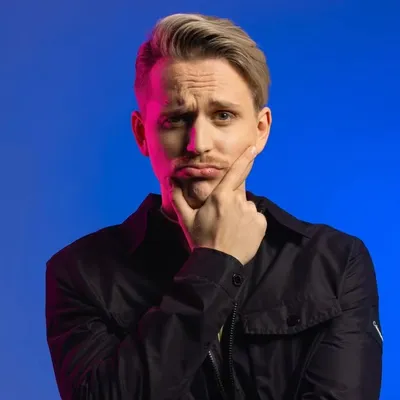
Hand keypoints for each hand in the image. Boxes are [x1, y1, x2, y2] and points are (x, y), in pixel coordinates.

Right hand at [170, 146, 266, 264]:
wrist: (218, 263)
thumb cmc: (201, 239)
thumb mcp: (186, 219)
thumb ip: (177, 197)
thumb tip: (170, 179)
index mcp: (221, 197)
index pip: (236, 172)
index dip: (245, 158)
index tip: (254, 148)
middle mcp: (239, 201)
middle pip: (238, 194)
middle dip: (231, 201)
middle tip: (222, 218)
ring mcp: (252, 213)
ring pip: (247, 206)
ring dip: (241, 213)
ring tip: (231, 228)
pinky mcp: (261, 224)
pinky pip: (256, 218)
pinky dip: (250, 222)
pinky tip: (240, 233)